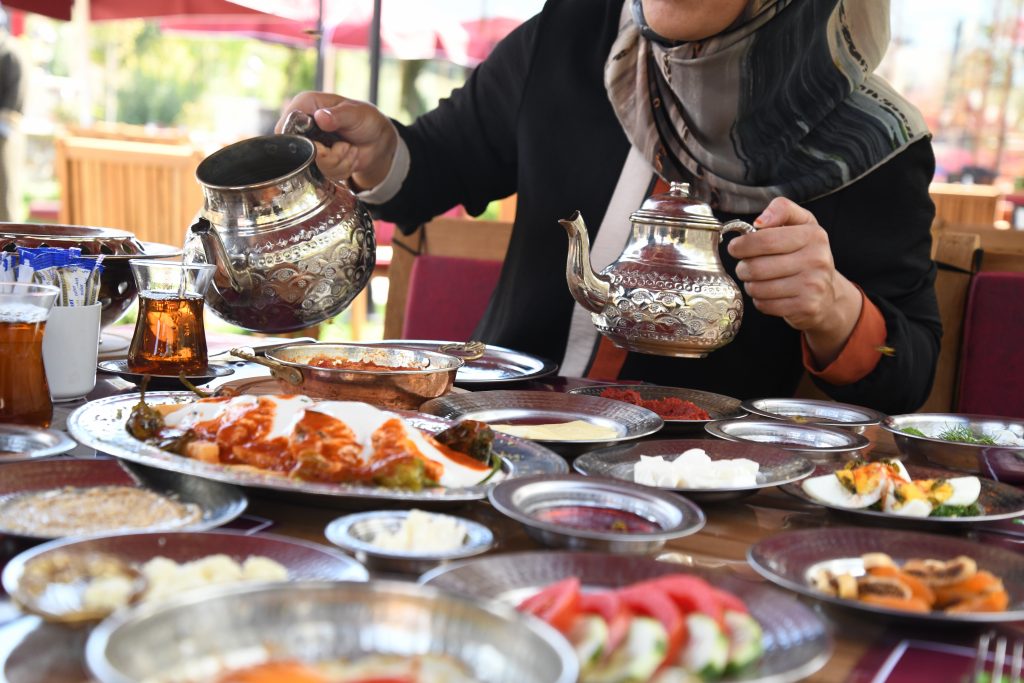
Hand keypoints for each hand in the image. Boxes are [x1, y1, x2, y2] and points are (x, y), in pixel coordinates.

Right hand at [276, 91, 397, 189]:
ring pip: (313, 167)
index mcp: (304, 106)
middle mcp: (302, 126)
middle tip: (345, 146)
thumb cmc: (365, 119)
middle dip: (327, 155)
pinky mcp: (317, 162)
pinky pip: (324, 175)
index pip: (284, 127)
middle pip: (297, 153)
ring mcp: (309, 146)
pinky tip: (349, 157)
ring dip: (339, 162)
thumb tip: (321, 117)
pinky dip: (342, 169)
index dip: (299, 141)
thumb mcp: (355, 114)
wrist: (377, 140)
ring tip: (349, 148)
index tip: (322, 145)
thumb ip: (338, 116)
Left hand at [726, 196, 862, 365]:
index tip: (735, 247)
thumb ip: (781, 210)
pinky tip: (769, 294)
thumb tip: (759, 222)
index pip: (764, 240)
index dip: (742, 245)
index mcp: (813, 235)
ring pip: (758, 288)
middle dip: (743, 268)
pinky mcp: (807, 306)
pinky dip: (760, 300)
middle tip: (745, 267)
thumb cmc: (807, 254)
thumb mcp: (801, 224)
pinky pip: (765, 305)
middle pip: (757, 267)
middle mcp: (816, 259)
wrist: (828, 293)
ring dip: (750, 285)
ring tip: (758, 280)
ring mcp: (813, 285)